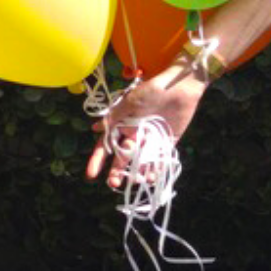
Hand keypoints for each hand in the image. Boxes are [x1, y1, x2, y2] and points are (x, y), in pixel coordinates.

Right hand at [85, 67, 208, 191]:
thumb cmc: (152, 90)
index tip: (91, 175)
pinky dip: (156, 169)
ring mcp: (151, 141)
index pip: (107, 147)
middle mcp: (135, 136)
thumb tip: (95, 128)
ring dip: (137, 173)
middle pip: (123, 159)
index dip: (98, 160)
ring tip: (136, 181)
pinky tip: (152, 177)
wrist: (179, 86)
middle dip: (116, 172)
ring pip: (141, 163)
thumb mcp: (130, 101)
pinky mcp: (167, 143)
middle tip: (113, 184)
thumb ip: (114, 116)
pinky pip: (160, 160)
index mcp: (122, 127)